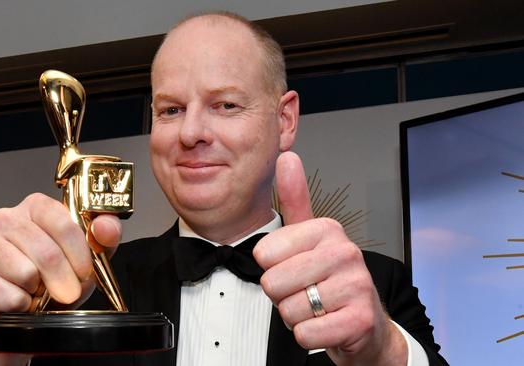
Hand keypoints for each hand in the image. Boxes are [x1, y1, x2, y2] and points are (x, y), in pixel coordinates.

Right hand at [0, 193, 121, 364]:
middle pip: (46, 252)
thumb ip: (105, 236)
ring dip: (38, 292)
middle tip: (66, 293)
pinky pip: (6, 294)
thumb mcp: (89, 255)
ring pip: (25, 274)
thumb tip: (105, 226)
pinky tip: (20, 300)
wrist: (25, 309)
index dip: (79, 255)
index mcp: (37, 206)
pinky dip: (20, 305)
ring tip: (37, 290)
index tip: (85, 274)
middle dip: (63, 281)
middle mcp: (7, 217)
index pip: (63, 224)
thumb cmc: (57, 276)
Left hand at [253, 152, 405, 365]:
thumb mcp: (310, 238)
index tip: (295, 269)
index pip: (263, 254)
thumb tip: (287, 156)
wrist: (364, 325)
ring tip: (318, 308)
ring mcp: (356, 285)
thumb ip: (295, 200)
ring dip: (296, 317)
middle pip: (272, 283)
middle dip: (282, 296)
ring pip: (287, 310)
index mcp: (327, 229)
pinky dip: (308, 336)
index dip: (272, 269)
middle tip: (306, 292)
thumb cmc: (329, 280)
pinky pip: (304, 334)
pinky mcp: (359, 320)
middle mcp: (345, 252)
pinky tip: (327, 325)